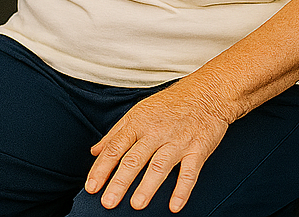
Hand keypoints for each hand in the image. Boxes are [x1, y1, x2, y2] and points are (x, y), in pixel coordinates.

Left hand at [86, 79, 230, 211]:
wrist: (207, 92)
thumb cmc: (170, 104)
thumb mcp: (139, 112)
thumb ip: (116, 133)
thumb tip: (94, 152)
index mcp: (139, 123)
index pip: (116, 147)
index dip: (102, 168)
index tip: (91, 187)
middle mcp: (156, 132)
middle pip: (135, 159)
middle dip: (120, 182)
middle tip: (108, 202)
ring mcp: (178, 141)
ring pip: (160, 165)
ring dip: (148, 186)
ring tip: (136, 204)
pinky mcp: (198, 149)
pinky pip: (190, 172)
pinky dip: (183, 189)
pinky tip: (174, 206)